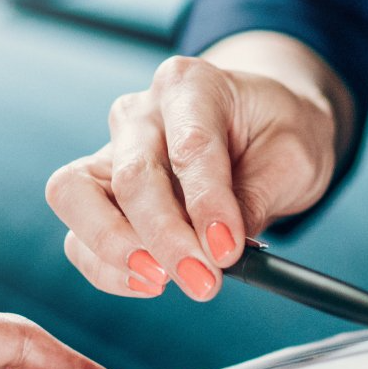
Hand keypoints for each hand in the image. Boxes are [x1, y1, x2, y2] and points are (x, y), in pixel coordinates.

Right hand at [46, 33, 348, 301]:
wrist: (259, 128)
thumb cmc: (275, 133)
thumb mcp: (292, 157)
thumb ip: (255, 198)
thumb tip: (219, 250)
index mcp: (191, 86)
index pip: (190, 147)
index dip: (207, 204)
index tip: (228, 251)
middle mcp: (140, 113)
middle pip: (131, 175)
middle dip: (165, 237)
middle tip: (202, 281)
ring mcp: (110, 151)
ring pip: (75, 197)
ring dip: (115, 250)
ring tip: (163, 281)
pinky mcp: (97, 193)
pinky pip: (79, 235)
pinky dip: (107, 268)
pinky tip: (151, 282)